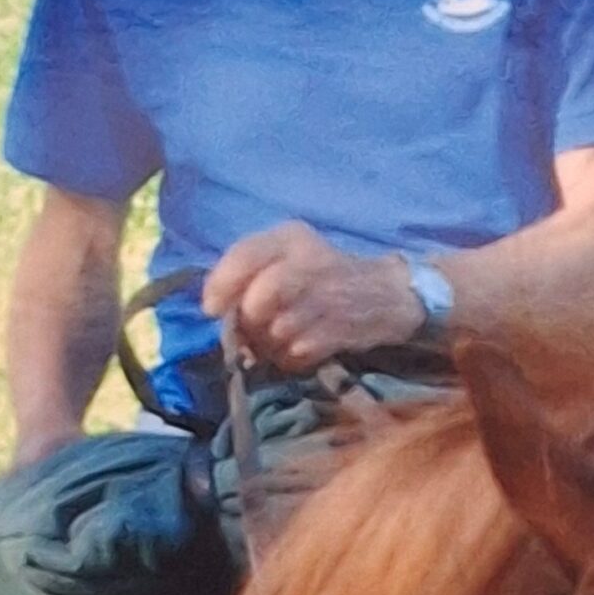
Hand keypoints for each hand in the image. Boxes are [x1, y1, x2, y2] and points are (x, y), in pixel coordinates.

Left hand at [204, 223, 422, 372]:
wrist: (382, 294)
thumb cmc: (319, 274)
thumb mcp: (284, 254)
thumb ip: (245, 270)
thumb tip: (213, 307)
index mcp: (290, 237)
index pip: (244, 256)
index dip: (221, 285)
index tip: (211, 309)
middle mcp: (310, 262)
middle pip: (257, 302)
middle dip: (248, 322)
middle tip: (253, 328)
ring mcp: (327, 299)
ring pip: (274, 332)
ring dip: (268, 343)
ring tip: (278, 336)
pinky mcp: (339, 331)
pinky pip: (295, 353)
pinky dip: (289, 357)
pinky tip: (299, 345)